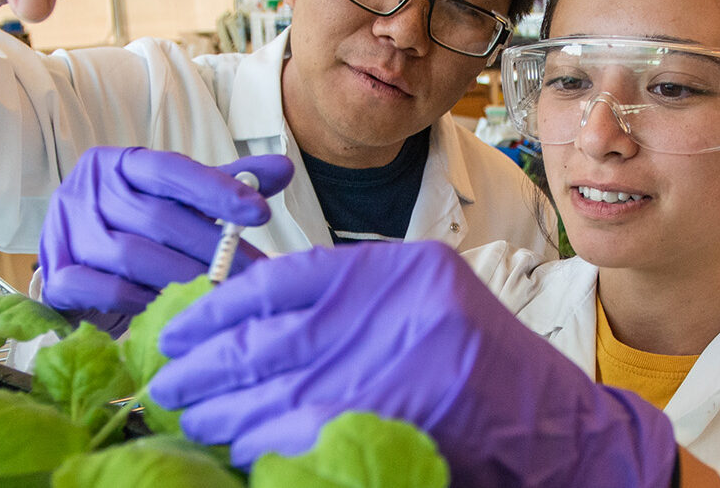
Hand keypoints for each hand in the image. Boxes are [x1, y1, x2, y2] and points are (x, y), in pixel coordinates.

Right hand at [39, 147, 294, 315]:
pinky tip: (169, 310)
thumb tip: (281, 169)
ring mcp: (64, 233)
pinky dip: (138, 300)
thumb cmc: (136, 232)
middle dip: (212, 248)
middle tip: (254, 273)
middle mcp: (86, 191)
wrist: (76, 272)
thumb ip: (223, 187)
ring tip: (219, 295)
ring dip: (181, 277)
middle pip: (157, 217)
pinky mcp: (54, 276)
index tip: (260, 211)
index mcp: (118, 165)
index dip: (216, 189)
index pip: (171, 169)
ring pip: (130, 255)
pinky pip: (101, 289)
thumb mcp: (179, 203)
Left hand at [149, 241, 680, 486]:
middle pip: (265, 342)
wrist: (555, 428)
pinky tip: (234, 447)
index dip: (218, 306)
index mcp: (393, 272)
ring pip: (272, 395)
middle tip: (164, 381)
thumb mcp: (424, 294)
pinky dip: (259, 445)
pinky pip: (300, 439)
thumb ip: (353, 295)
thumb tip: (254, 312)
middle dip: (203, 366)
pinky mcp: (388, 428)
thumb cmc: (485, 357)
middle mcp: (388, 318)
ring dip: (221, 411)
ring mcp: (390, 376)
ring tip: (188, 417)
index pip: (283, 281)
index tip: (179, 325)